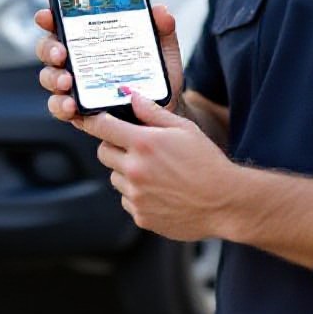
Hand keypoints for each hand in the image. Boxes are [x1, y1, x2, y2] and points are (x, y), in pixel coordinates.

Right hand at [34, 3, 184, 121]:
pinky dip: (61, 106)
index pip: (64, 23)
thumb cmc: (156, 77)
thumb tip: (161, 11)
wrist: (164, 112)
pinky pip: (59, 106)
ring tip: (68, 83)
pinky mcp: (77, 109)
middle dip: (50, 49)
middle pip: (49, 49)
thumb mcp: (163, 50)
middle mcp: (77, 59)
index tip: (47, 16)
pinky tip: (72, 106)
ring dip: (54, 78)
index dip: (50, 17)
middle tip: (62, 53)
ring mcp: (74, 85)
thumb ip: (162, 29)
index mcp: (91, 38)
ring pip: (50, 77)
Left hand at [76, 93, 234, 240]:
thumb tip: (131, 96)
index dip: (93, 120)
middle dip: (114, 145)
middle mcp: (135, 170)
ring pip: (115, 177)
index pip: (102, 127)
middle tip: (134, 145)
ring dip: (126, 171)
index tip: (89, 119)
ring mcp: (136, 196)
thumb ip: (152, 112)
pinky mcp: (141, 217)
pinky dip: (136, 194)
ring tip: (154, 171)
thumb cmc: (206, 161)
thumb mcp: (183, 128)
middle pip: (103, 152)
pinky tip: (160, 190)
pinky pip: (126, 200)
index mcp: (144, 144)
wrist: (224, 202)